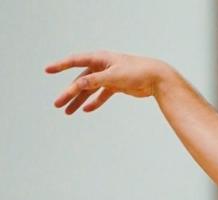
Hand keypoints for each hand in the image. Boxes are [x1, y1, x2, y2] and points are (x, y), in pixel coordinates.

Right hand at [45, 50, 171, 114]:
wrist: (158, 78)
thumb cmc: (137, 72)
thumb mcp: (113, 76)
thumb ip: (95, 80)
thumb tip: (77, 84)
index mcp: (100, 58)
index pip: (75, 61)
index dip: (60, 65)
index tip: (47, 70)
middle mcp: (103, 66)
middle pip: (81, 80)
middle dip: (69, 93)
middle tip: (58, 104)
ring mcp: (109, 76)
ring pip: (90, 89)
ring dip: (79, 100)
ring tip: (68, 112)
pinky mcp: (117, 86)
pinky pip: (102, 95)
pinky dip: (95, 102)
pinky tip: (87, 110)